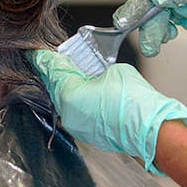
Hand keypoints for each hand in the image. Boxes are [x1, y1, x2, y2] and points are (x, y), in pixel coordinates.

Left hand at [30, 49, 186, 173]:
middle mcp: (68, 114)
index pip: (51, 71)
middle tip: (60, 59)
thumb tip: (90, 71)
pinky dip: (79, 100)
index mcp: (69, 95)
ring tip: (78, 73)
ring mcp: (78, 127)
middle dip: (57, 72)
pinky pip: (77, 112)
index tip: (35, 53)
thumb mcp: (112, 71)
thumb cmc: (135, 102)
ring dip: (69, 87)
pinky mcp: (88, 134)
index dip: (43, 59)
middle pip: (55, 87)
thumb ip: (93, 69)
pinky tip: (90, 91)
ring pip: (65, 101)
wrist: (150, 130)